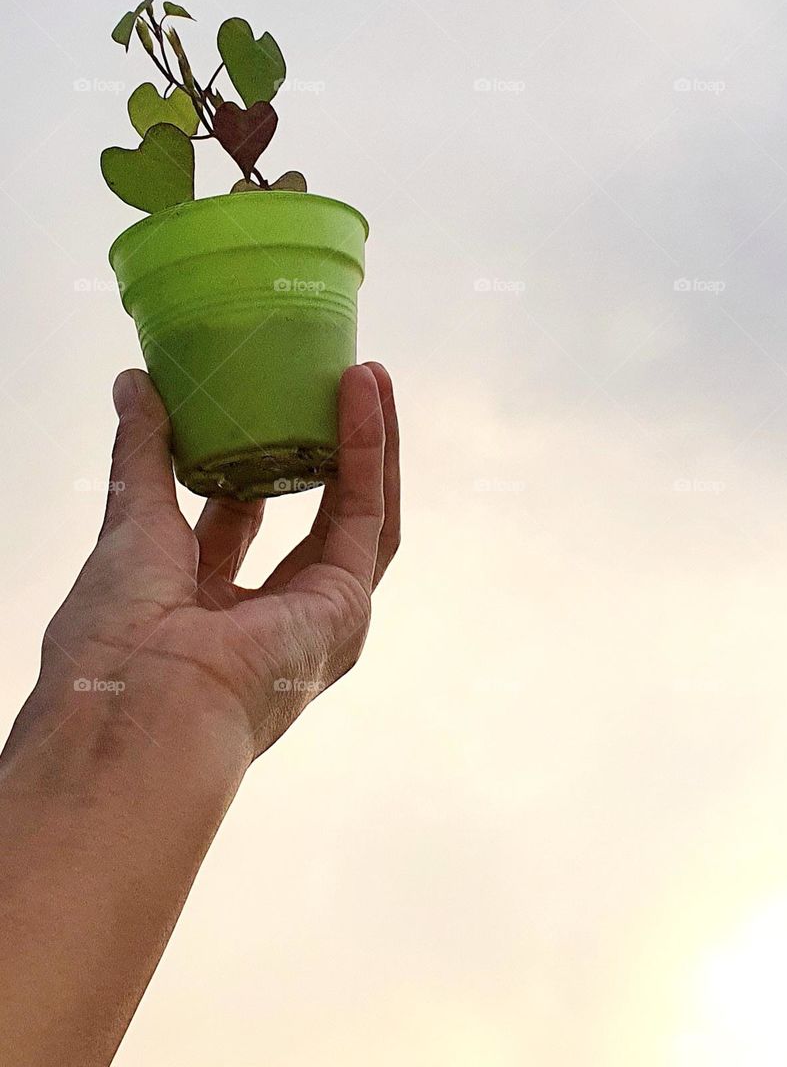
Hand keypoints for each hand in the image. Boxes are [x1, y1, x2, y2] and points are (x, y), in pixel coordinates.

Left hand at [27, 362, 399, 759]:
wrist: (137, 710)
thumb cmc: (116, 645)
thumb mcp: (130, 525)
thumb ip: (143, 455)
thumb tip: (135, 386)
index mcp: (208, 610)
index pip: (242, 522)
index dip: (252, 461)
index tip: (254, 404)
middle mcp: (270, 619)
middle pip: (311, 515)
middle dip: (324, 447)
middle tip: (331, 383)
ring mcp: (315, 619)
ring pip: (357, 513)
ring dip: (366, 442)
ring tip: (367, 377)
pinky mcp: (346, 608)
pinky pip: (367, 516)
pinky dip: (370, 452)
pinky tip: (366, 396)